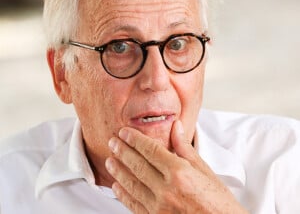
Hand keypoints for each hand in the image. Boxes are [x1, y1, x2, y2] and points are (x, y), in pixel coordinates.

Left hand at [105, 120, 247, 213]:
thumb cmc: (219, 202)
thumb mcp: (205, 170)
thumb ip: (185, 148)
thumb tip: (175, 126)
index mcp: (180, 172)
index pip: (150, 150)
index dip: (135, 139)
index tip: (124, 132)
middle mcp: (167, 189)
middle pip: (138, 165)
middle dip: (122, 151)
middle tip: (112, 142)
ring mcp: (159, 207)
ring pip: (132, 184)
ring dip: (118, 171)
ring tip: (110, 160)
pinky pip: (134, 205)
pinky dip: (123, 195)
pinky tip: (116, 186)